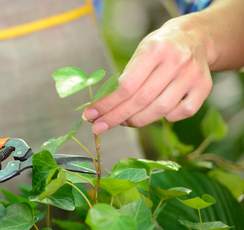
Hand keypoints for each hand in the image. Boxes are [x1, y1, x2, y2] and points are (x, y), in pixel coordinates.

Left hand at [83, 17, 212, 132]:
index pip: (126, 86)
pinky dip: (166, 118)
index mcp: (155, 50)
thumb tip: (102, 109)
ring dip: (137, 121)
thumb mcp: (139, 53)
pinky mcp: (204, 86)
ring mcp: (192, 75)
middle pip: (141, 100)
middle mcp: (176, 61)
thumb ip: (125, 79)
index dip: (107, 104)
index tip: (91, 115)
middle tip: (99, 126)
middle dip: (116, 117)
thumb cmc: (158, 49)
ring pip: (161, 110)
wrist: (194, 37)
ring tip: (123, 121)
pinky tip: (155, 114)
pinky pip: (183, 112)